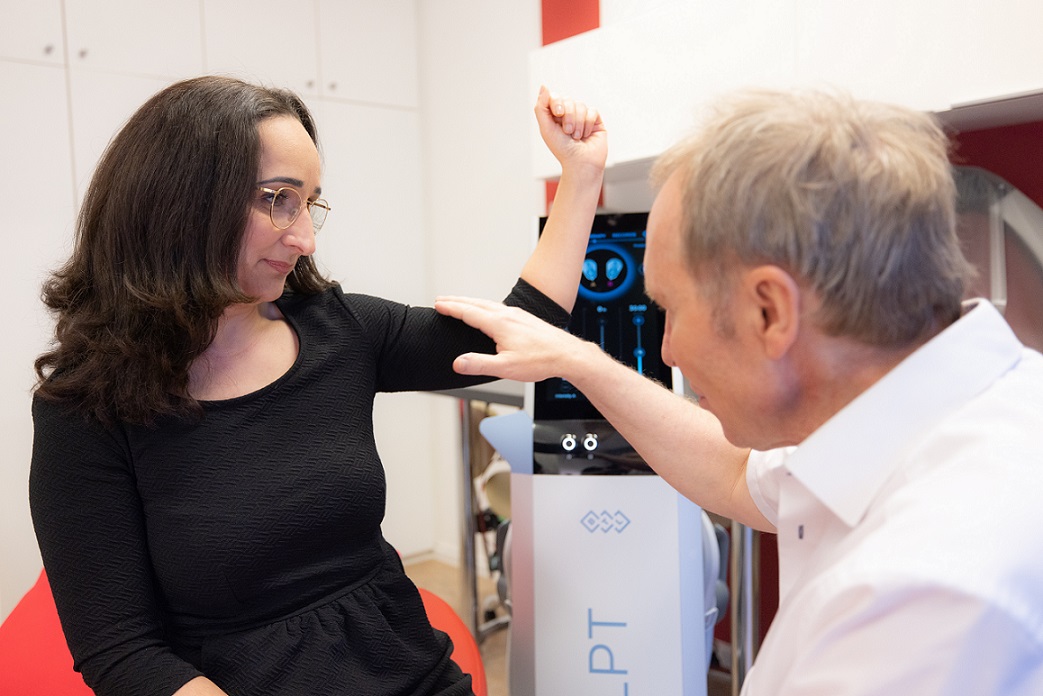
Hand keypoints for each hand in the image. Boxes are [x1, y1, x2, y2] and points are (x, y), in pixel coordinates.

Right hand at [434, 295, 587, 381]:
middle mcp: (508, 314)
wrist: (567, 354)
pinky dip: (484, 306)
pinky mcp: (524, 318)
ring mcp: (517, 314)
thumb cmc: (541, 360)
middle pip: (476, 303)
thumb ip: (480, 364)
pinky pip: (498, 307)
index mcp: (500, 324)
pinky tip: (488, 311)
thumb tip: (458, 362)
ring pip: (487, 304)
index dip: (451, 308)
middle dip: (457, 301)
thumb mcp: (506, 367)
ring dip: (470, 302)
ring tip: (459, 303)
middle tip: (441, 299)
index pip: (469, 312)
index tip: (438, 305)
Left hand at [535, 85, 606, 175]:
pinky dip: (587, 124)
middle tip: (567, 132)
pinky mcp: (595, 120)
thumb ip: (541, 107)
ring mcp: (582, 116)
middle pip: (568, 99)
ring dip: (577, 123)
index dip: (556, 102)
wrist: (580, 163)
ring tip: (576, 136)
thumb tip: (544, 86)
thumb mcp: (546, 129)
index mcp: (555, 115)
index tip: (557, 114)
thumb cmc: (563, 149)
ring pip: (580, 105)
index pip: (555, 97)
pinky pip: (592, 111)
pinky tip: (586, 135)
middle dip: (568, 116)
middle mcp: (569, 114)